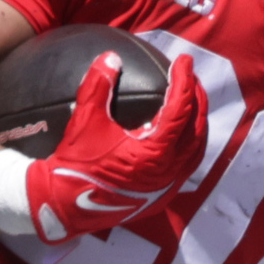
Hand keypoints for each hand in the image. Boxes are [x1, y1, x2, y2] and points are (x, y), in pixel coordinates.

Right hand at [24, 51, 205, 244]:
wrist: (66, 206)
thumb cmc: (76, 164)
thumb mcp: (85, 121)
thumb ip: (98, 86)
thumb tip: (110, 57)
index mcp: (155, 152)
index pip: (180, 109)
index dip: (184, 80)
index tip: (184, 61)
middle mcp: (169, 171)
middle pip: (196, 128)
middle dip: (197, 99)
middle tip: (190, 77)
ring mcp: (168, 186)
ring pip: (196, 150)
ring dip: (197, 123)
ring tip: (192, 102)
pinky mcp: (162, 196)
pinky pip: (186, 166)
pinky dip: (189, 145)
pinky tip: (181, 135)